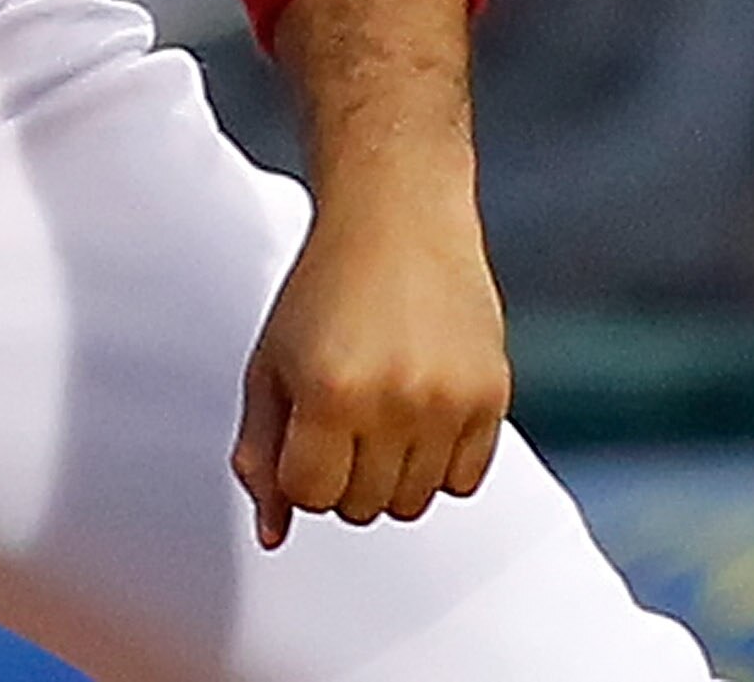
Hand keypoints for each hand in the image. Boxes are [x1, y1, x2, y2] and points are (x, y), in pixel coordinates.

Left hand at [231, 195, 508, 548]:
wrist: (397, 219)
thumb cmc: (323, 289)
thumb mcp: (269, 365)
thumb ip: (261, 452)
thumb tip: (273, 534)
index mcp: (331, 392)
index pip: (310, 496)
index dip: (300, 467)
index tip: (303, 425)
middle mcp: (396, 402)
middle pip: (361, 508)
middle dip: (341, 472)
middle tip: (339, 412)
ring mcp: (450, 402)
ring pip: (413, 503)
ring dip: (389, 472)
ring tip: (377, 408)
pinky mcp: (492, 397)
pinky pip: (463, 481)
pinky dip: (438, 461)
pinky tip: (418, 406)